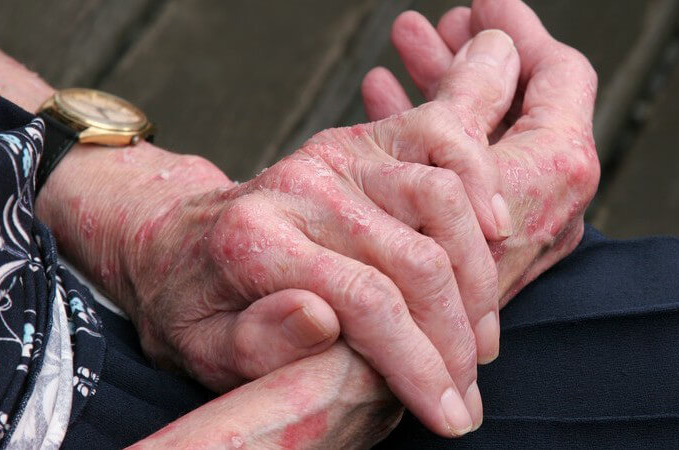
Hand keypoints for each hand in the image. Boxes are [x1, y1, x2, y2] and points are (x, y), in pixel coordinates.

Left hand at [35, 29, 528, 435]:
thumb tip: (319, 318)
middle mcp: (301, 184)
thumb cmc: (198, 306)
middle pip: (417, 259)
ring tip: (481, 332)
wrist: (183, 241)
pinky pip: (441, 137)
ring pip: (443, 196)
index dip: (421, 367)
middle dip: (458, 337)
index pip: (368, 303)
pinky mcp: (365, 138)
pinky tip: (495, 230)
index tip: (453, 416)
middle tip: (470, 389)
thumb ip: (254, 341)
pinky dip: (480, 178)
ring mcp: (337, 152)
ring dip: (477, 273)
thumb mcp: (203, 349)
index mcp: (255, 241)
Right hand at [362, 0, 600, 301]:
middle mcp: (545, 200)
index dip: (521, 29)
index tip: (481, 2)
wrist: (365, 365)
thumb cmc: (403, 265)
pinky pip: (461, 173)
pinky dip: (430, 134)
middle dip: (474, 57)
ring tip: (404, 50)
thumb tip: (494, 41)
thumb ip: (469, 97)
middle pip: (521, 103)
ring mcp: (512, 225)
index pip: (561, 75)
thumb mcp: (434, 159)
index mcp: (556, 171)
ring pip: (485, 136)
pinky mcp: (476, 245)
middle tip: (438, 27)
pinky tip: (386, 102)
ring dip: (446, 89)